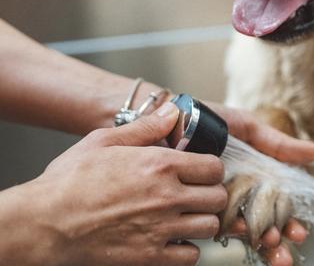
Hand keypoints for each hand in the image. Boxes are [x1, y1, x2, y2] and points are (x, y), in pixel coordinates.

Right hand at [21, 102, 225, 265]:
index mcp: (160, 165)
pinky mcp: (150, 256)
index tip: (201, 172)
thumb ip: (145, 127)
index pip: (214, 167)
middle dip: (211, 194)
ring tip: (186, 216)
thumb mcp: (104, 141)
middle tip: (197, 194)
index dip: (210, 169)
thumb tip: (173, 113)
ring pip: (209, 226)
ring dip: (201, 221)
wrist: (44, 223)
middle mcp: (166, 196)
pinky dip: (186, 249)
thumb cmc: (70, 182)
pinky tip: (173, 239)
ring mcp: (160, 228)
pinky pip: (190, 256)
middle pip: (218, 197)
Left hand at [204, 103, 313, 265]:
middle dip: (275, 241)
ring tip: (269, 246)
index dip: (288, 223)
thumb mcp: (247, 128)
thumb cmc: (209, 119)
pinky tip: (240, 237)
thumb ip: (277, 144)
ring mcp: (214, 202)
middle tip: (282, 247)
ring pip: (240, 230)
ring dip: (257, 244)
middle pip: (261, 226)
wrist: (172, 115)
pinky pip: (211, 223)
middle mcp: (235, 195)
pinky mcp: (191, 205)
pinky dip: (228, 234)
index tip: (299, 232)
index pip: (275, 209)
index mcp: (251, 180)